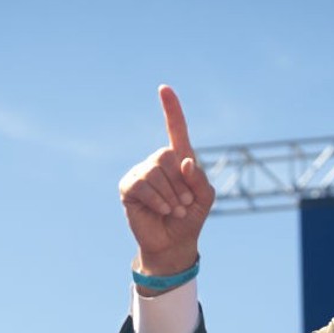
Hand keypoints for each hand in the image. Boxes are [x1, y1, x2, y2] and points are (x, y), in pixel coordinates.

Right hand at [119, 85, 215, 287]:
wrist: (173, 243)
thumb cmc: (190, 219)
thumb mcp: (205, 198)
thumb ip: (199, 178)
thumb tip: (184, 161)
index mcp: (178, 159)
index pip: (175, 129)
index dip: (171, 109)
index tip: (164, 88)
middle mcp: (158, 162)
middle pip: (167, 155)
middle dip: (180, 183)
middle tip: (184, 204)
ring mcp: (141, 173)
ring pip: (154, 172)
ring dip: (170, 195)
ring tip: (174, 210)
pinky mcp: (128, 187)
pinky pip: (142, 185)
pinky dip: (156, 199)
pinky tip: (162, 210)